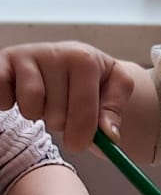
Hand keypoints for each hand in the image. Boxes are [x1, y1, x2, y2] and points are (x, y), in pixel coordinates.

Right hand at [0, 41, 134, 151]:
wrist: (70, 58)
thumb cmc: (93, 78)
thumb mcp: (116, 87)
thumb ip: (114, 110)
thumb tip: (108, 134)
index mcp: (83, 59)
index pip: (84, 111)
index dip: (85, 135)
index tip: (82, 142)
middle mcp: (53, 52)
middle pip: (56, 116)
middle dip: (62, 122)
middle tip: (64, 109)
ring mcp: (25, 56)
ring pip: (30, 109)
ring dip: (38, 114)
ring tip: (46, 101)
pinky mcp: (2, 63)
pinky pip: (0, 96)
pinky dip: (7, 103)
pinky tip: (20, 97)